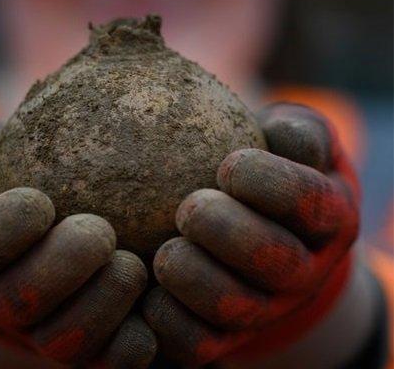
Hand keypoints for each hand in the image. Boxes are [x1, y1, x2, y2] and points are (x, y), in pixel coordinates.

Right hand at [0, 122, 156, 367]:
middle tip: (99, 232)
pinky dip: (129, 342)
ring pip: (62, 340)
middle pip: (17, 303)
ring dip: (99, 306)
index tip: (39, 203)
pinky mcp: (86, 344)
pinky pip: (105, 358)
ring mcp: (41, 327)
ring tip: (132, 264)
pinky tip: (154, 305)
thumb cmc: (7, 177)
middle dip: (59, 269)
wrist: (37, 225)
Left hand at [143, 103, 359, 365]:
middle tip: (190, 208)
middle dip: (228, 232)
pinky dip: (167, 320)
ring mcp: (265, 307)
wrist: (257, 220)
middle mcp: (304, 269)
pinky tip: (147, 288)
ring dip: (194, 279)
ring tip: (165, 252)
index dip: (270, 184)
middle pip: (274, 261)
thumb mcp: (293, 134)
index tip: (229, 166)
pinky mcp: (225, 335)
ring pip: (235, 308)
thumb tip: (281, 132)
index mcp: (328, 215)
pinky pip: (197, 343)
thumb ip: (298, 130)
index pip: (308, 200)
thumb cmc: (270, 160)